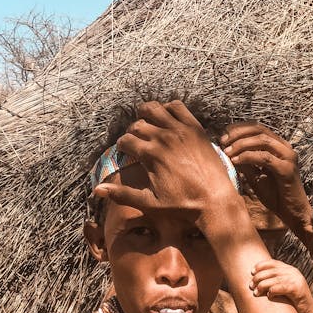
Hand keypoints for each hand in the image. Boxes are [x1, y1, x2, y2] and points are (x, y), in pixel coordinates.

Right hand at [93, 101, 238, 216]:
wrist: (214, 201)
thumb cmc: (183, 205)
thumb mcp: (150, 202)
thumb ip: (123, 194)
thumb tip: (97, 190)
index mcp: (151, 155)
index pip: (126, 141)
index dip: (123, 147)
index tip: (125, 153)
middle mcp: (164, 138)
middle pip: (137, 124)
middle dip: (132, 132)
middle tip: (136, 142)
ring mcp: (180, 130)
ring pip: (154, 108)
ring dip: (146, 114)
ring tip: (146, 124)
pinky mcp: (195, 128)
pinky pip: (177, 106)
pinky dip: (168, 108)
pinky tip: (166, 120)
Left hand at [221, 122, 311, 231]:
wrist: (293, 213)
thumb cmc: (275, 196)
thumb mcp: (255, 177)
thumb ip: (245, 163)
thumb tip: (228, 151)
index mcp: (279, 146)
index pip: (258, 128)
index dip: (239, 129)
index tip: (224, 136)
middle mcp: (285, 148)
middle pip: (259, 130)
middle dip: (238, 133)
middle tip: (223, 141)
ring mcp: (288, 157)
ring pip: (262, 140)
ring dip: (242, 144)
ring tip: (227, 152)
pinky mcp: (287, 169)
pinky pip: (265, 158)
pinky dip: (248, 157)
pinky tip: (236, 161)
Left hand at [250, 259, 312, 312]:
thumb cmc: (293, 303)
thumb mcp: (284, 289)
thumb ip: (275, 282)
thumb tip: (257, 280)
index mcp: (290, 270)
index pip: (273, 263)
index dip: (261, 266)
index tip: (251, 272)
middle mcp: (294, 272)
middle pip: (272, 271)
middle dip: (259, 277)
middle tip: (250, 285)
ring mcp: (297, 280)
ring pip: (275, 279)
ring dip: (262, 285)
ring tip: (255, 292)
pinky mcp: (298, 289)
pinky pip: (282, 287)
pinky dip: (272, 291)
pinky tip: (268, 296)